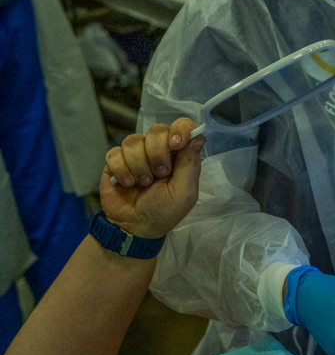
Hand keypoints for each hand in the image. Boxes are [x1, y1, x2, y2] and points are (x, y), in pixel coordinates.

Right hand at [102, 119, 203, 238]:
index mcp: (179, 155)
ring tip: (143, 184)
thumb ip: (190, 164)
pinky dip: (122, 170)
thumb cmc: (165, 212)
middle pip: (156, 130)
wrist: (134, 227)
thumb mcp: (184, 192)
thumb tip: (199, 136)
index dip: (179, 129)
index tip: (176, 144)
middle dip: (157, 153)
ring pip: (134, 140)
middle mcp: (158, 149)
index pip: (182, 126)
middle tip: (160, 174)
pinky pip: (115, 153)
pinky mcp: (115, 161)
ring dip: (139, 165)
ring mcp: (135, 154)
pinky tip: (126, 183)